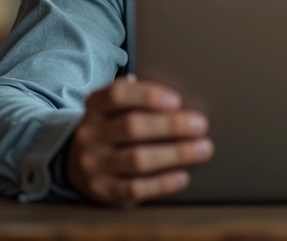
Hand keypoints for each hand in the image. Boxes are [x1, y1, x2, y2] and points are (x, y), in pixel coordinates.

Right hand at [64, 75, 212, 205]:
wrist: (82, 163)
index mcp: (96, 105)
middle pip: (132, 126)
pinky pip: (134, 189)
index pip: (118, 94)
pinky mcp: (102, 191)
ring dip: (175, 154)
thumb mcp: (118, 106)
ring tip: (203, 149)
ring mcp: (93, 165)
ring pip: (137, 159)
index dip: (148, 96)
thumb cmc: (115, 126)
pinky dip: (162, 183)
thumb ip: (141, 97)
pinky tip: (183, 176)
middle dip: (171, 125)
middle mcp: (89, 134)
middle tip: (202, 125)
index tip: (178, 100)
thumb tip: (179, 101)